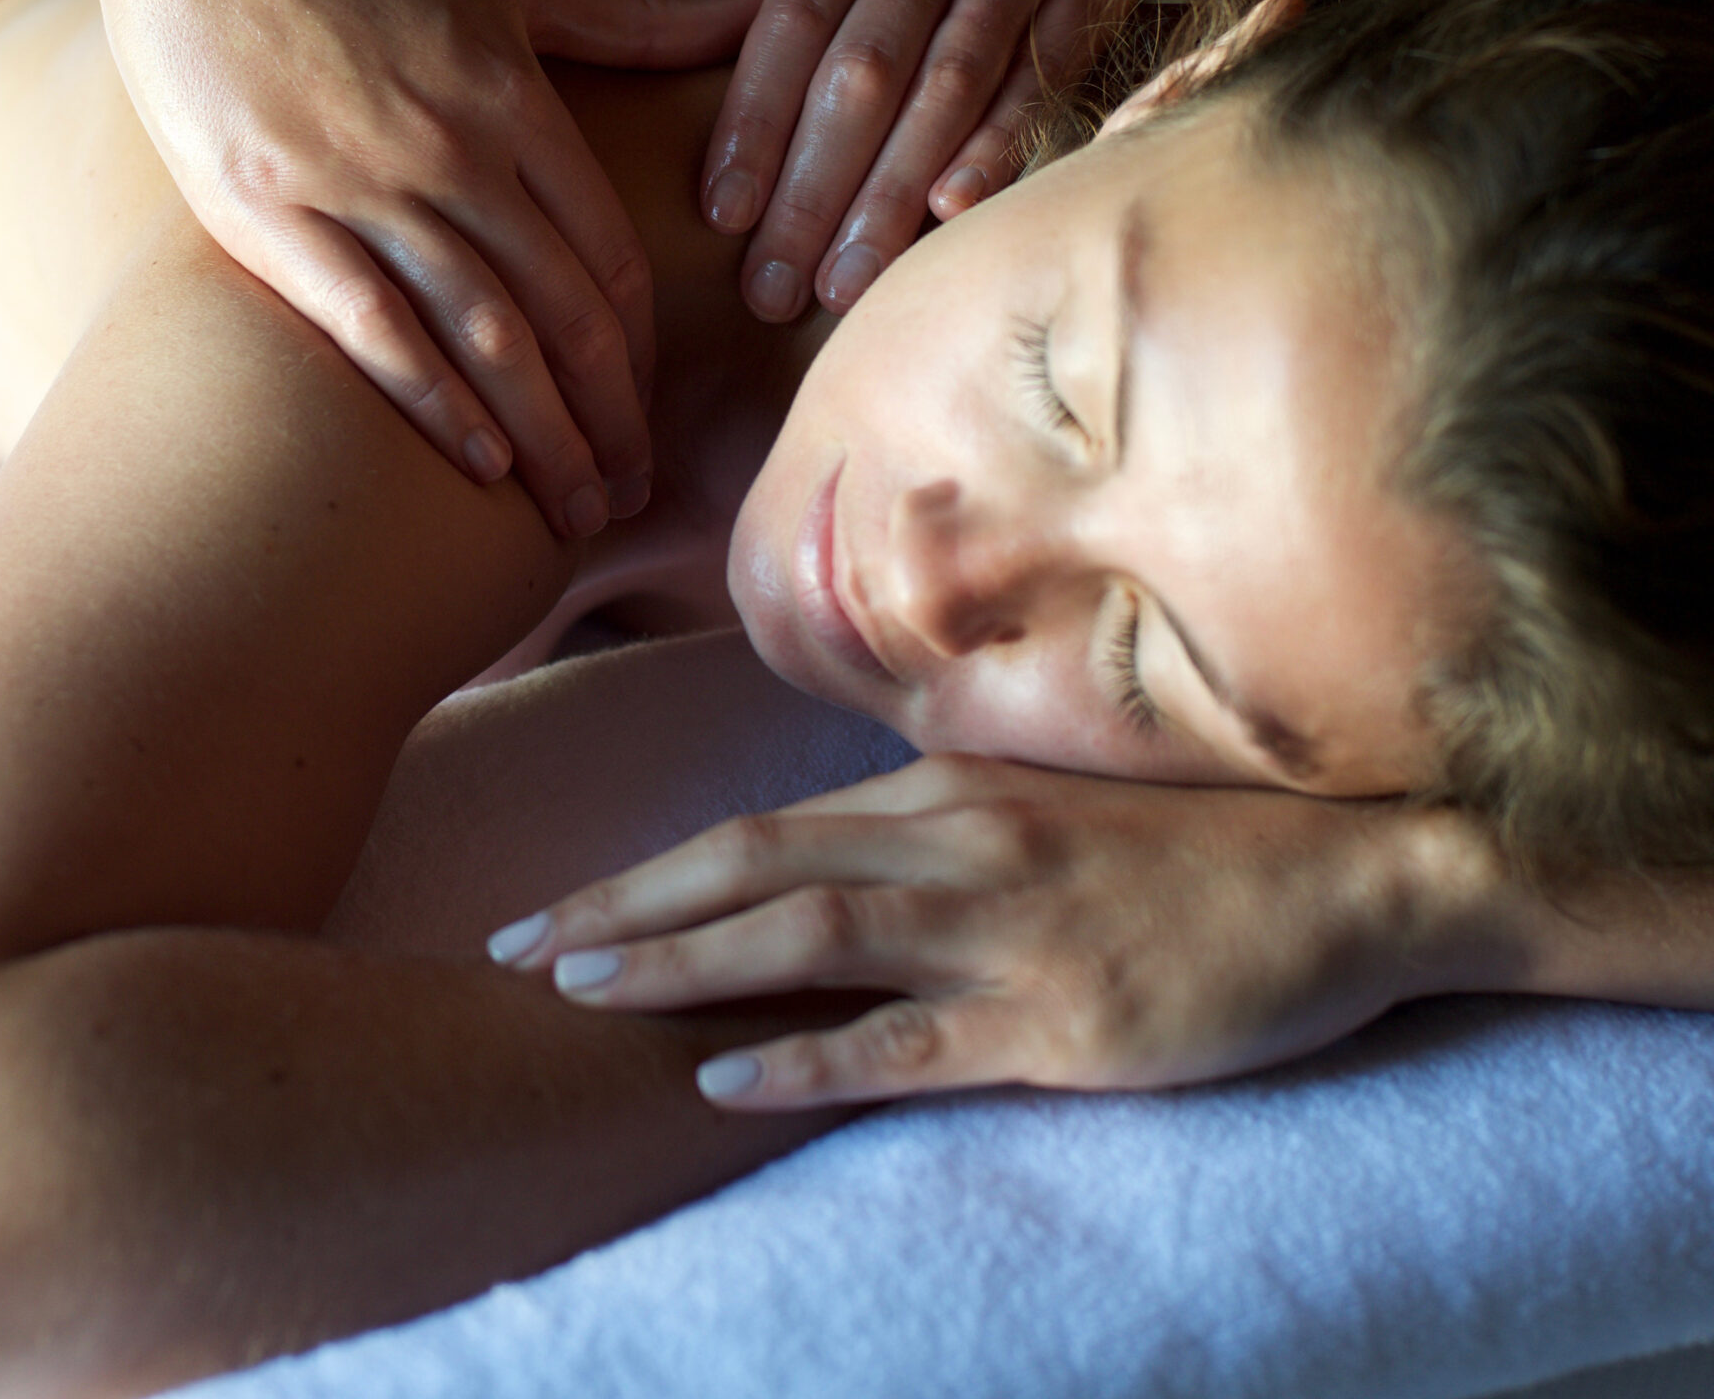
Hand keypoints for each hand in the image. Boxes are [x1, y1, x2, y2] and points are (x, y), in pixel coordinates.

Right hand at [76, 0, 761, 540]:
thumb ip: (630, 17)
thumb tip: (748, 16)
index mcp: (513, 100)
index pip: (606, 257)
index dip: (641, 354)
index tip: (654, 421)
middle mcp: (450, 151)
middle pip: (561, 317)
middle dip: (606, 420)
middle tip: (626, 497)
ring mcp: (356, 185)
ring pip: (482, 338)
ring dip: (538, 437)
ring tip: (571, 511)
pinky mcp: (264, 210)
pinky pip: (369, 327)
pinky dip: (431, 401)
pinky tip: (477, 463)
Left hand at [489, 754, 1502, 1107]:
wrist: (1352, 873)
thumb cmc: (1196, 841)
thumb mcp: (1050, 801)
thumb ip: (944, 811)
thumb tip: (849, 826)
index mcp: (948, 792)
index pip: (761, 826)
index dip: (648, 869)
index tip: (554, 904)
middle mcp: (958, 842)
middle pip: (753, 865)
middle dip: (624, 908)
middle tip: (515, 952)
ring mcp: (1006, 927)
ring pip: (807, 933)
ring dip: (682, 962)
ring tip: (579, 992)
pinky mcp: (1060, 1016)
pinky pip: (911, 1039)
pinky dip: (809, 1053)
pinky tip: (726, 1076)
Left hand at [553, 0, 1214, 321]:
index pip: (786, 25)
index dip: (751, 122)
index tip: (718, 212)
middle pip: (859, 76)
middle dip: (811, 191)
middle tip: (769, 292)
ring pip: (946, 88)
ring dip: (893, 193)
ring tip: (847, 286)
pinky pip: (1043, 70)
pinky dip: (1004, 141)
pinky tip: (960, 211)